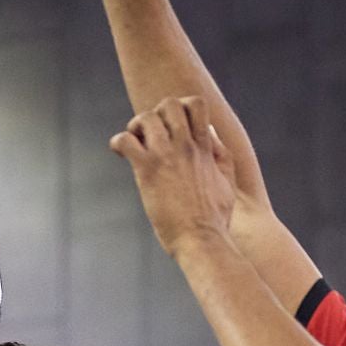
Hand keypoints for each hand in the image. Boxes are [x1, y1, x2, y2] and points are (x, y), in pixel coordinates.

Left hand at [110, 97, 235, 258]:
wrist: (202, 240)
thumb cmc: (215, 219)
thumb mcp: (227, 181)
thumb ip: (221, 154)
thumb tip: (210, 133)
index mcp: (205, 147)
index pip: (196, 104)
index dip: (181, 109)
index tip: (172, 128)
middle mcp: (186, 146)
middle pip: (169, 104)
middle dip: (156, 114)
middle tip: (149, 135)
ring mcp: (167, 156)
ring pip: (147, 117)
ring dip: (136, 126)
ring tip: (135, 144)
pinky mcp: (148, 171)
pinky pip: (126, 141)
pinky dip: (118, 142)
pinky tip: (120, 153)